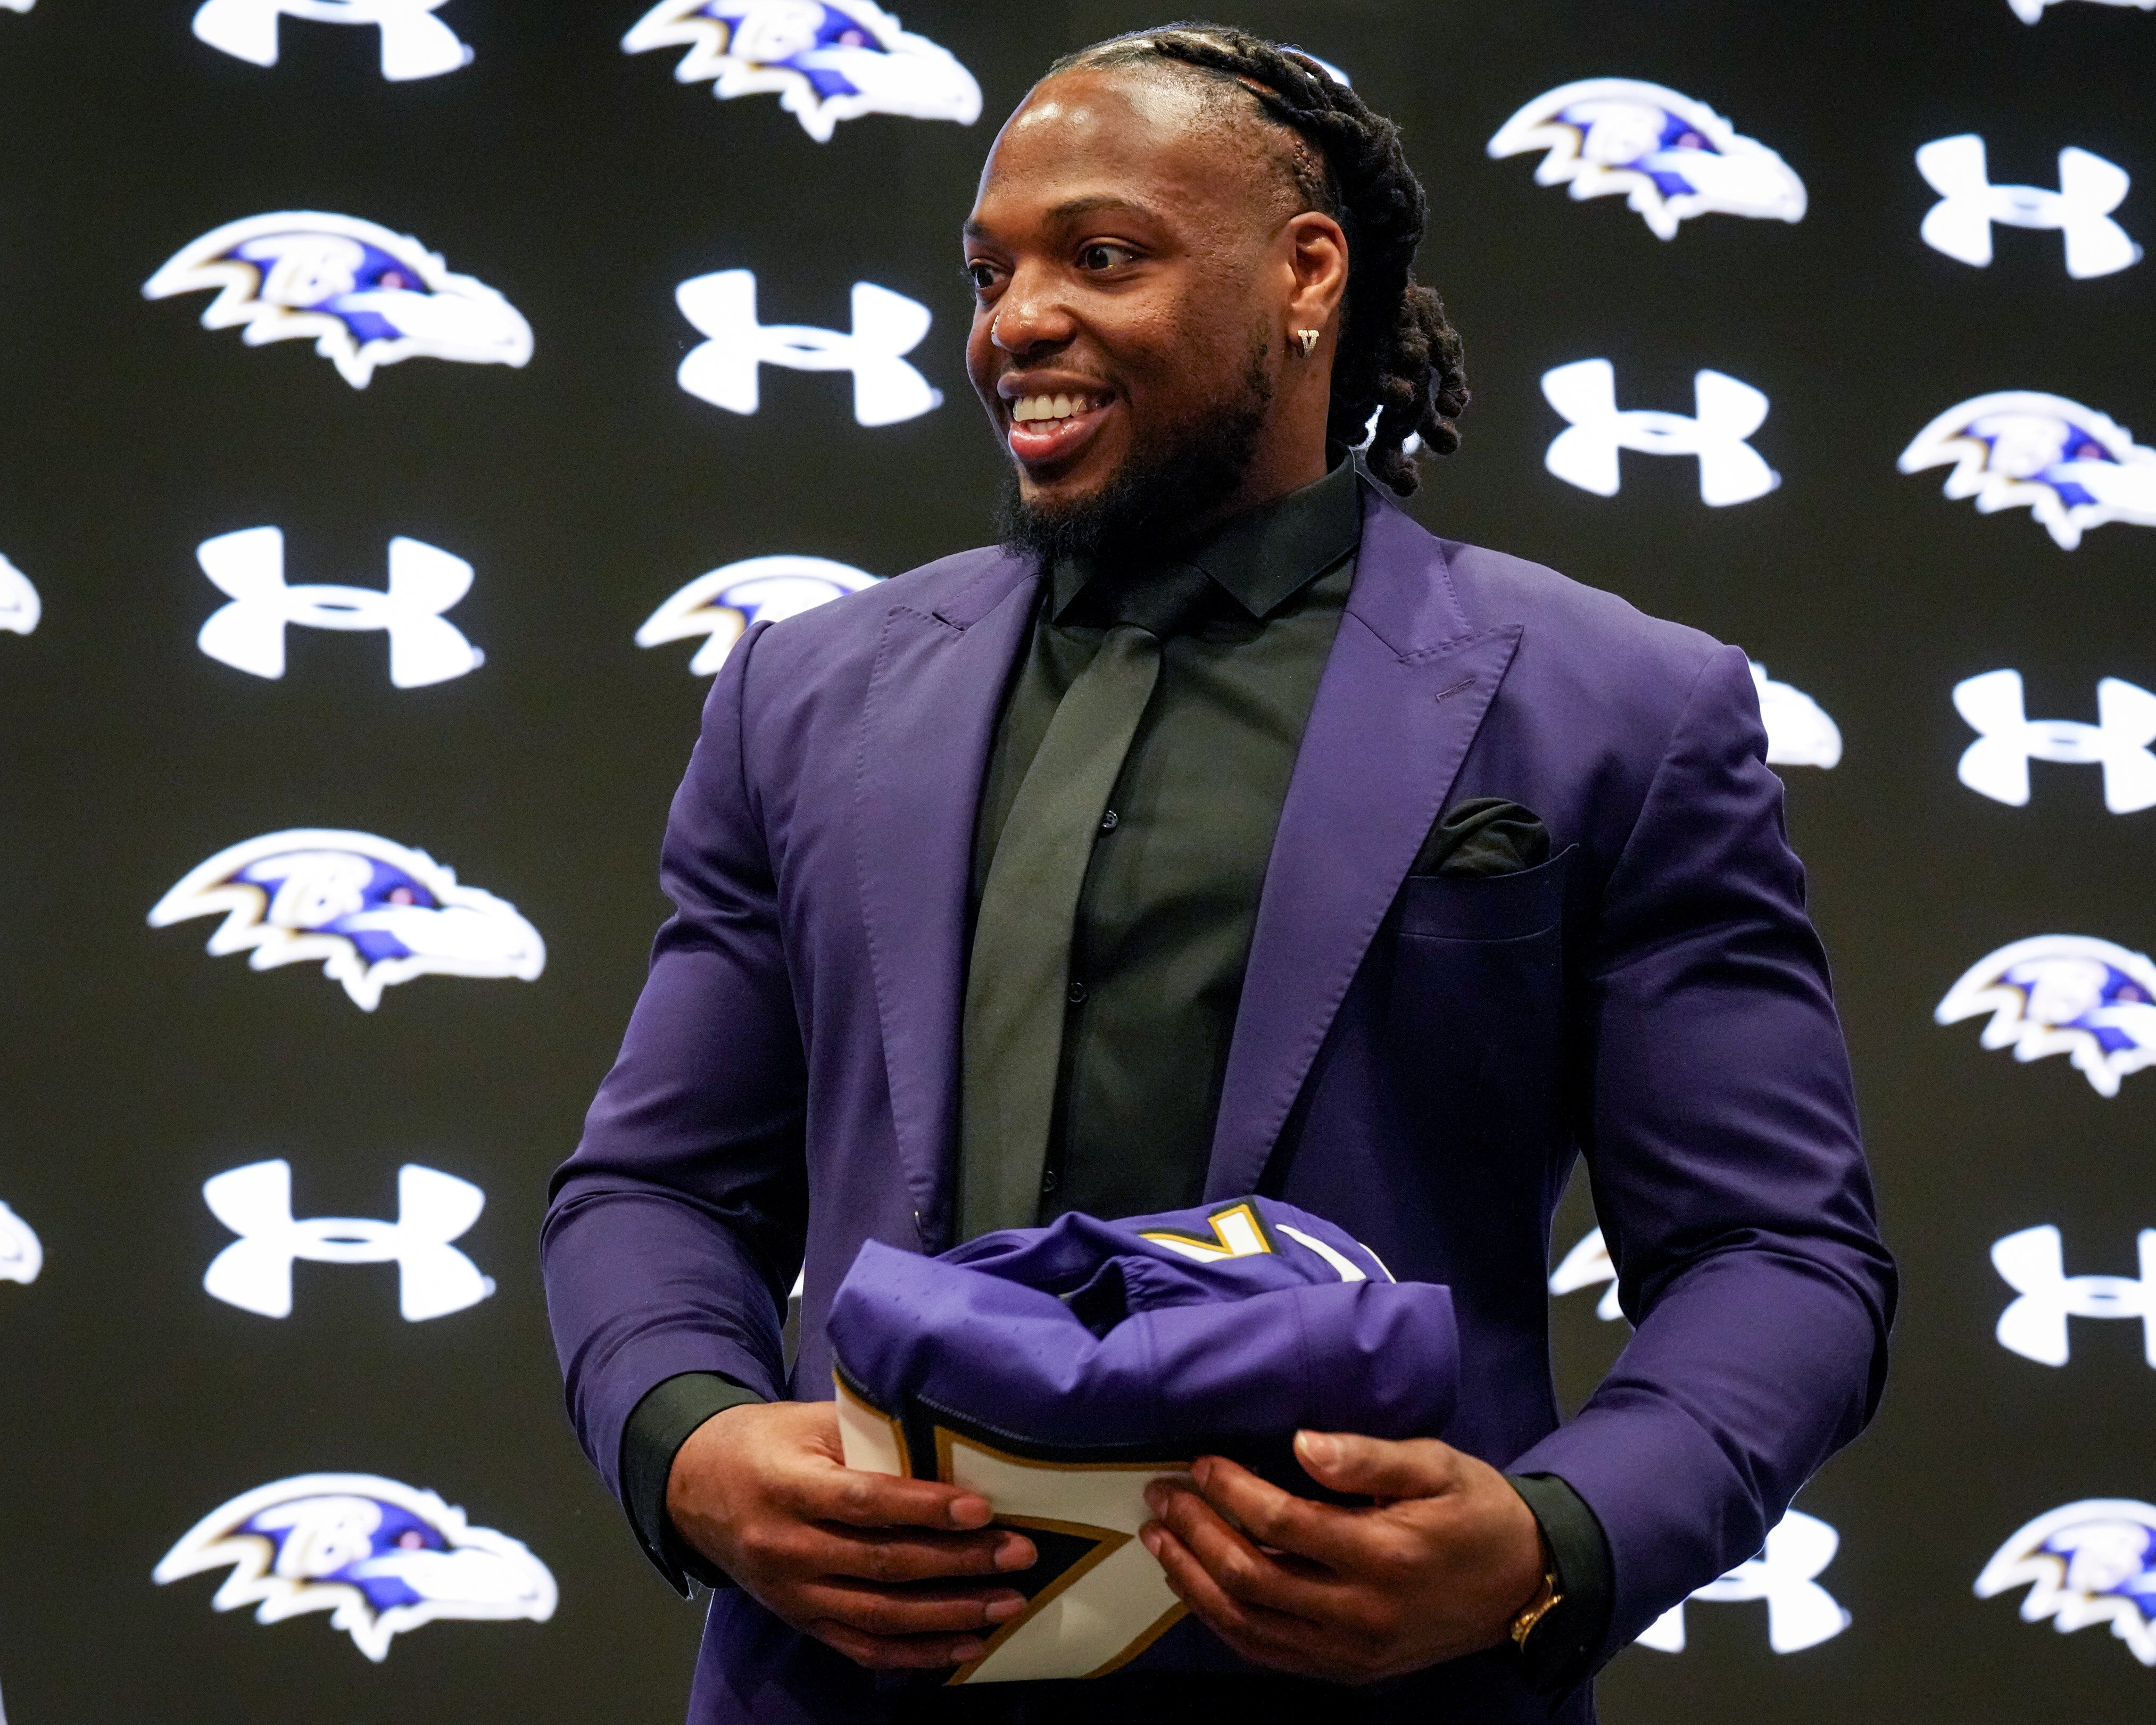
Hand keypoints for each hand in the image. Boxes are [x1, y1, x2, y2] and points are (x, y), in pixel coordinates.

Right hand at [667, 1400, 1037, 1669]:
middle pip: (882, 1564)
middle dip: (958, 1563)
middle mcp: (788, 1547)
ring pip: (879, 1615)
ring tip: (1007, 1603)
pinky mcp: (801, 1621)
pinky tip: (965, 1644)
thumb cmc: (766, 1442)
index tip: (981, 1509)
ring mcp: (794, 1593)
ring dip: (950, 1615)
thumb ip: (867, 1433)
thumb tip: (946, 1437)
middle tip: (1019, 1554)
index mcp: (787, 1486)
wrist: (695, 1487)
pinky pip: (863, 1647)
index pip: (863, 1502)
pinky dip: (917, 1653)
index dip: (924, 1508)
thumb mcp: (807, 1421)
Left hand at [1138, 1430, 1544, 1683]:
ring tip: (1160, 1540)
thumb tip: (1302, 1442)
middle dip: (1197, 1534)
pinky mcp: (1348, 1669)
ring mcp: (1351, 1649)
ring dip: (1194, 1581)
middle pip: (1253, 1578)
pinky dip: (1223, 1622)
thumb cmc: (1477, 1512)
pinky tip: (1196, 1587)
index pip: (1283, 1523)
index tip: (1200, 1464)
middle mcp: (1361, 1612)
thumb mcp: (1436, 1466)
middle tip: (1162, 1497)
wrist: (1525, 1584)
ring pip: (1249, 1624)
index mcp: (1384, 1554)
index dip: (1232, 1492)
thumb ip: (1368, 1457)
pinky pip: (1268, 1653)